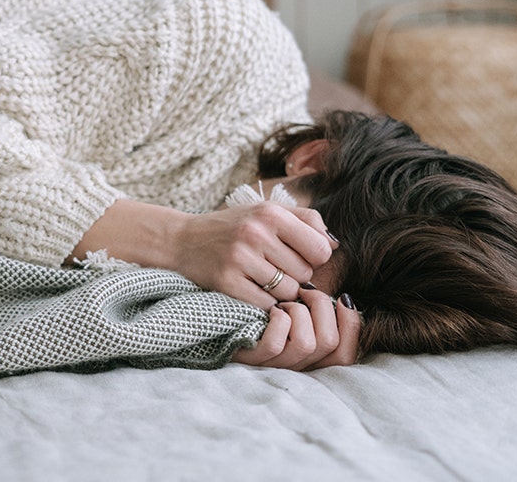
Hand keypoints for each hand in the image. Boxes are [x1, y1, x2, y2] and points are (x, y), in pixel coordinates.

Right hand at [170, 202, 336, 308]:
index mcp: (271, 213)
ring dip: (281, 292)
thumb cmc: (232, 227)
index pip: (320, 249)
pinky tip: (253, 290)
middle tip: (275, 268)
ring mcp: (240, 258)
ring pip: (288, 291)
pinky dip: (264, 303)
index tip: (298, 257)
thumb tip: (334, 245)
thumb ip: (306, 221)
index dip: (314, 258)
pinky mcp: (227, 281)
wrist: (181, 240)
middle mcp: (256, 233)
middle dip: (295, 275)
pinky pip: (266, 304)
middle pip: (305, 273)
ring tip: (263, 279)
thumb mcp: (266, 212)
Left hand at [231, 286, 360, 370]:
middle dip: (322, 308)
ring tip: (285, 302)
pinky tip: (271, 311)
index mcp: (313, 359)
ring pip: (306, 343)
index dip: (351, 323)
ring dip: (299, 313)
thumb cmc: (264, 316)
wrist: (220, 324)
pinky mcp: (253, 359)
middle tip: (305, 291)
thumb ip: (320, 307)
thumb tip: (344, 287)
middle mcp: (298, 367)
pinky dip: (278, 321)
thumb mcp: (298, 313)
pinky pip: (275, 343)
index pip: (348, 353)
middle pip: (330, 343)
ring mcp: (275, 365)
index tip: (341, 298)